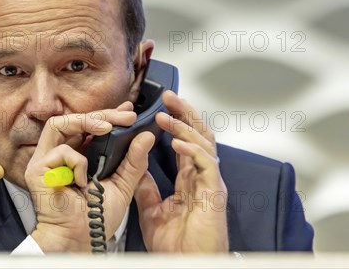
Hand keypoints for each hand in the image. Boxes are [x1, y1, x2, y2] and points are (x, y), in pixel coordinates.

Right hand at [25, 101, 154, 251]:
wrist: (79, 240)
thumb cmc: (93, 217)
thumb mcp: (122, 185)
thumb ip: (133, 162)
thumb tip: (145, 136)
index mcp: (77, 156)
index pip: (88, 127)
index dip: (107, 115)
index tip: (128, 112)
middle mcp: (59, 155)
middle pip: (74, 120)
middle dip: (102, 114)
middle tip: (125, 116)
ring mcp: (46, 161)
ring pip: (59, 124)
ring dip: (85, 122)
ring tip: (107, 127)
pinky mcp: (37, 169)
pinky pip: (59, 151)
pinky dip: (77, 162)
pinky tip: (83, 180)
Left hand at [134, 91, 228, 252]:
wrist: (187, 265)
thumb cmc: (177, 244)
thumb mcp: (152, 209)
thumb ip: (145, 186)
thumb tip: (134, 167)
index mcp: (190, 179)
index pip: (185, 141)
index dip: (176, 122)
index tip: (161, 106)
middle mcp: (203, 176)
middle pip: (198, 135)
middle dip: (184, 113)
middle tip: (168, 96)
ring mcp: (210, 183)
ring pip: (203, 144)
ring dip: (184, 126)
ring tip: (167, 114)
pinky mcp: (214, 193)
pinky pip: (205, 165)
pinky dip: (192, 150)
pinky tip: (177, 141)